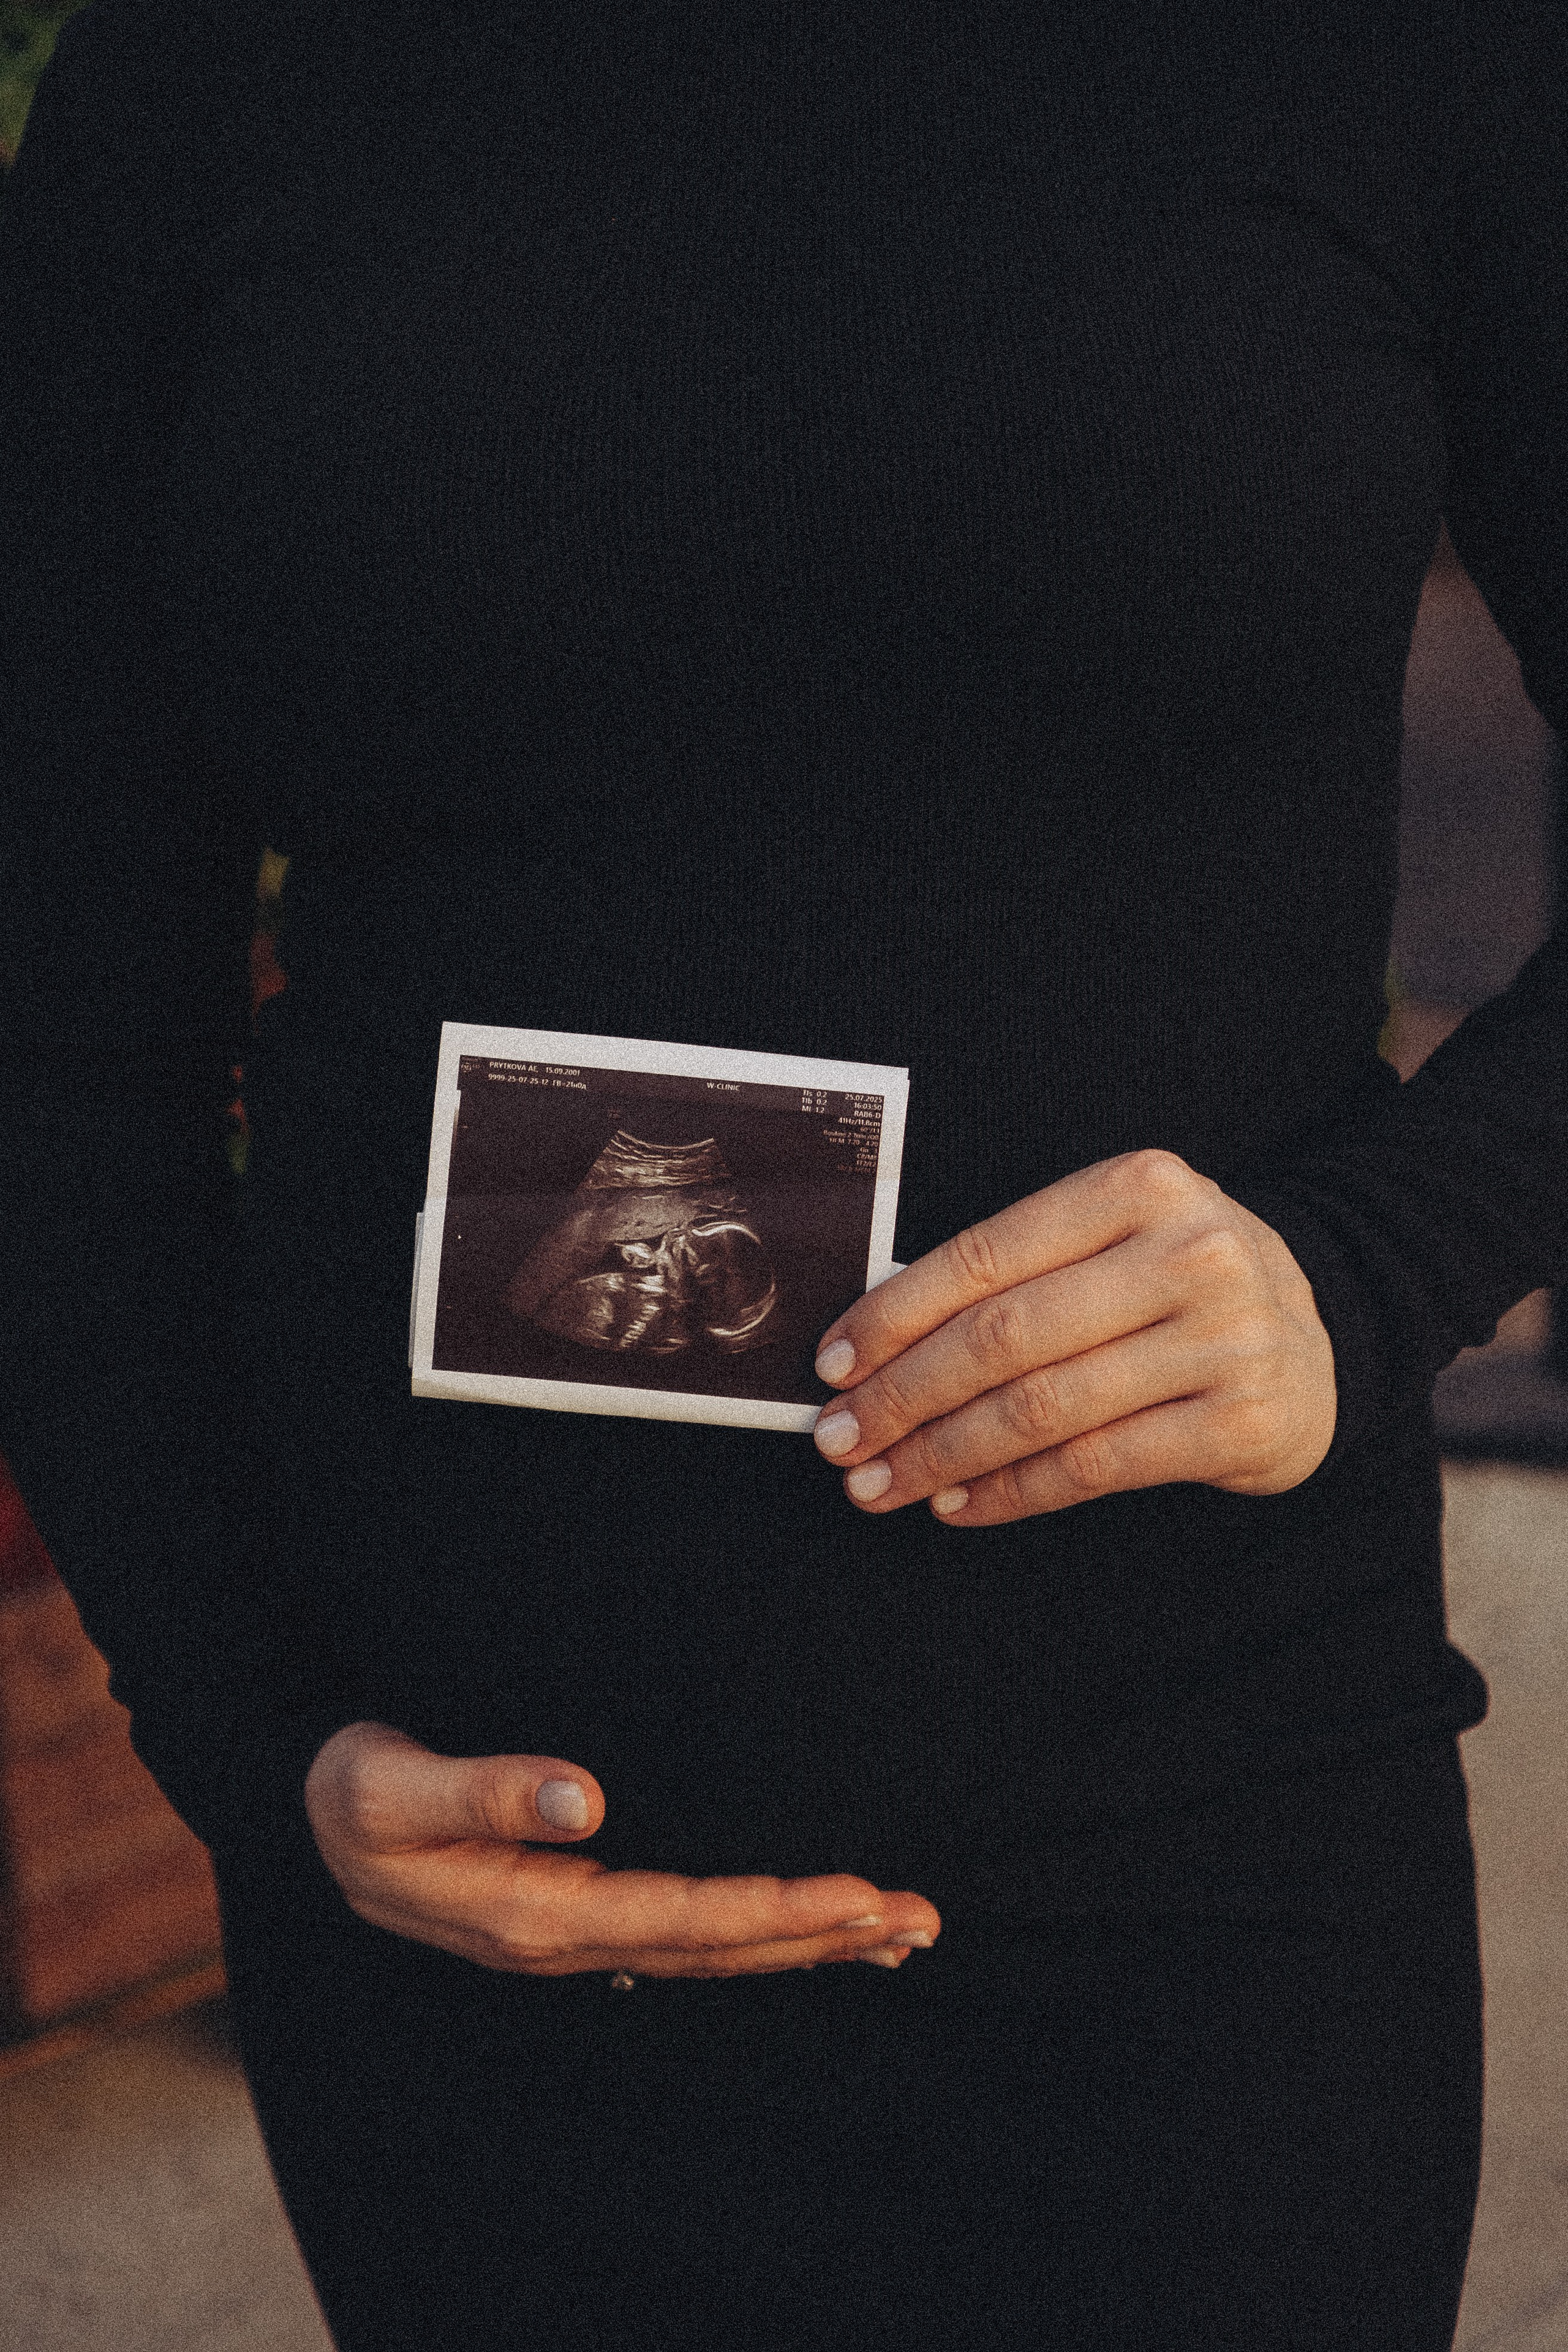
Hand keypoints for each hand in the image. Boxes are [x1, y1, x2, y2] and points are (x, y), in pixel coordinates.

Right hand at [304, 1721, 939, 1975]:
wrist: (307, 1808)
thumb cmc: (352, 1790)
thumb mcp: (393, 1786)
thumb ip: (485, 1786)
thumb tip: (585, 1794)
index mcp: (536, 1913)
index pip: (685, 1919)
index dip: (777, 1911)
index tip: (859, 1895)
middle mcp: (567, 1934)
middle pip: (720, 1945)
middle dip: (821, 1934)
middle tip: (919, 1920)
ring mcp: (574, 1929)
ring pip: (713, 1945)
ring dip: (806, 1939)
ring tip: (897, 1930)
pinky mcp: (576, 1908)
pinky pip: (686, 1929)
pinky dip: (757, 1929)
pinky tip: (807, 1927)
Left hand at [812, 1148, 1335, 1526]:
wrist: (1325, 1335)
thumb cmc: (1181, 1286)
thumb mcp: (1116, 1241)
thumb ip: (1017, 1275)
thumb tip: (876, 1344)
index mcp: (1139, 1186)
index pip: (985, 1255)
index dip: (895, 1316)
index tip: (833, 1364)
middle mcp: (1189, 1253)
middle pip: (1005, 1337)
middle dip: (903, 1396)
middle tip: (841, 1440)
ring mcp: (1225, 1339)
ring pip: (1043, 1409)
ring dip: (943, 1455)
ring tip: (882, 1485)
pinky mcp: (1243, 1422)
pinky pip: (1096, 1467)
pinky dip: (1012, 1493)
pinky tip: (959, 1506)